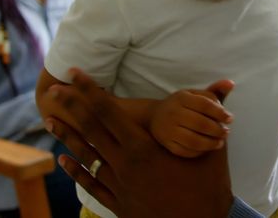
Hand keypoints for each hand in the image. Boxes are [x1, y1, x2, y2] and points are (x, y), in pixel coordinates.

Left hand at [43, 69, 235, 217]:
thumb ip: (213, 112)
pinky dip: (76, 170)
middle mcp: (125, 164)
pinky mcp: (119, 204)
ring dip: (66, 137)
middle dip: (70, 108)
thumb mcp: (213, 146)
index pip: (108, 111)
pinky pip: (91, 184)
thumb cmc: (209, 186)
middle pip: (90, 130)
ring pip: (85, 156)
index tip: (74, 73)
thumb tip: (227, 84)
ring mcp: (119, 185)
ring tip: (49, 122)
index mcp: (143, 147)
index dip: (89, 91)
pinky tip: (64, 160)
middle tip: (52, 92)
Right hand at [150, 87, 233, 157]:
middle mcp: (173, 113)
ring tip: (220, 142)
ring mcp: (168, 130)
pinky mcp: (167, 144)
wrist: (154, 116)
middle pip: (201, 124)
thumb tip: (231, 83)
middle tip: (226, 132)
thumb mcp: (195, 94)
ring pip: (194, 141)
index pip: (205, 105)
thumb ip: (214, 90)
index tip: (230, 119)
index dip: (220, 113)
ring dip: (211, 143)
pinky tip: (207, 148)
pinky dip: (200, 152)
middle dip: (217, 130)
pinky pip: (186, 151)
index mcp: (182, 98)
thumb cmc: (181, 105)